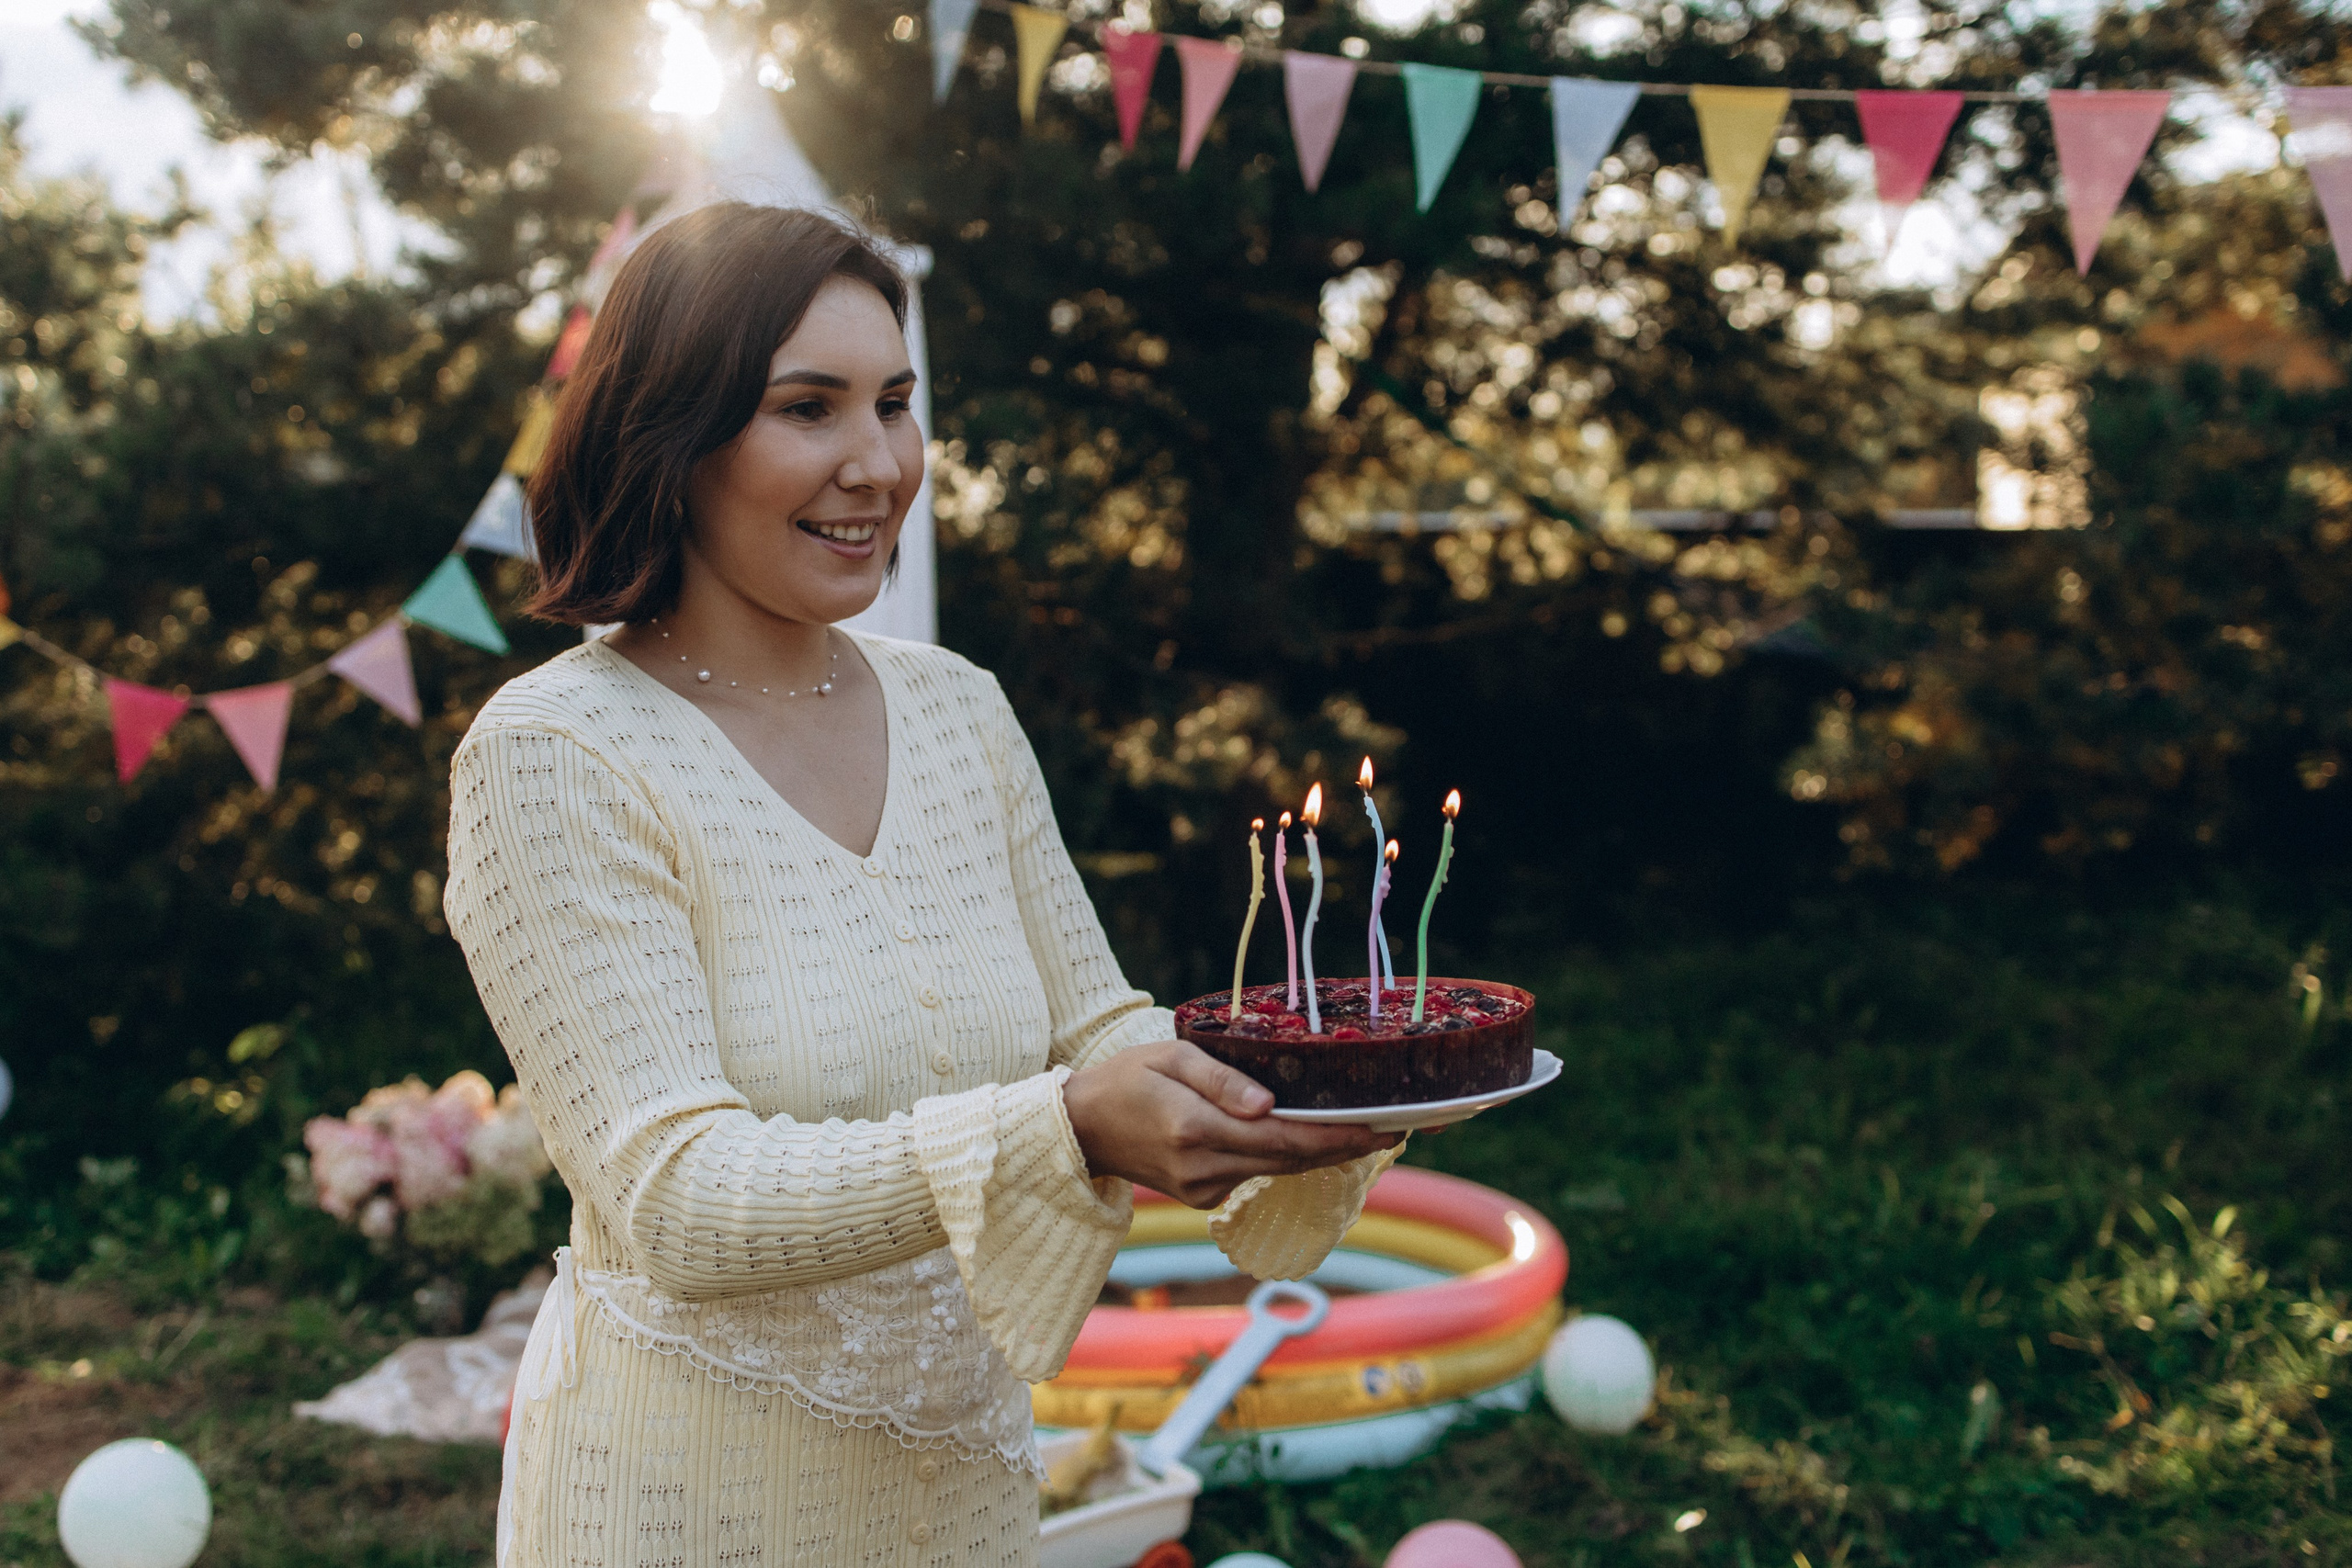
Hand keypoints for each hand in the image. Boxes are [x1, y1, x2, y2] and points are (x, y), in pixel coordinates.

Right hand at [1062, 1040, 1400, 1209]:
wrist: (1081, 1129)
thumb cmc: (1125, 1079)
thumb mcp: (1169, 1058)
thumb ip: (1220, 1080)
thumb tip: (1271, 1105)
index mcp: (1194, 1128)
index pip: (1283, 1139)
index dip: (1338, 1138)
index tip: (1383, 1130)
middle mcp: (1202, 1167)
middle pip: (1290, 1161)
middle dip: (1343, 1147)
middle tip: (1394, 1129)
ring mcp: (1202, 1190)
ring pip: (1277, 1171)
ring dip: (1320, 1154)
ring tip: (1365, 1132)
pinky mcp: (1201, 1198)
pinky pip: (1255, 1174)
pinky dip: (1285, 1159)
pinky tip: (1309, 1140)